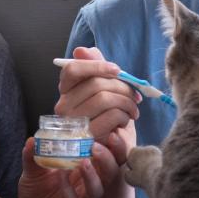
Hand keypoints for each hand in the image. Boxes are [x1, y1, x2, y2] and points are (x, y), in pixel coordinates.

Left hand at [18, 137, 118, 197]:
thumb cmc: (36, 192)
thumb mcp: (33, 169)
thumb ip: (33, 155)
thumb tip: (32, 140)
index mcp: (86, 173)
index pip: (109, 160)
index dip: (116, 148)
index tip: (112, 134)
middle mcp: (88, 189)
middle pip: (110, 175)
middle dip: (108, 160)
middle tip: (96, 147)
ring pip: (97, 193)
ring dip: (92, 177)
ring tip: (83, 162)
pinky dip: (69, 192)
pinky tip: (62, 179)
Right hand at [54, 46, 137, 163]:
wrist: (113, 148)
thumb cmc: (107, 114)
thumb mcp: (102, 89)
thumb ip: (95, 68)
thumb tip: (83, 50)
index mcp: (65, 92)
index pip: (72, 69)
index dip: (97, 65)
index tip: (117, 70)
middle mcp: (63, 107)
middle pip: (95, 84)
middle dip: (122, 87)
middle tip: (134, 95)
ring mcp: (74, 123)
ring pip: (105, 98)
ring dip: (127, 102)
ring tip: (133, 109)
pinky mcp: (89, 137)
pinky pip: (112, 115)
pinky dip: (125, 115)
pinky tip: (126, 120)